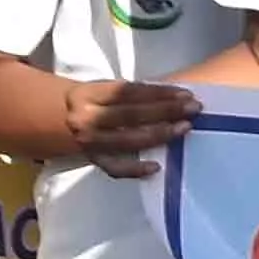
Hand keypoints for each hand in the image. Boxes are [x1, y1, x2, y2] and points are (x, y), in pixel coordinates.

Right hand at [63, 79, 199, 178]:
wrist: (65, 121)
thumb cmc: (97, 102)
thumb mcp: (106, 89)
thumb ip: (133, 94)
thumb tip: (176, 97)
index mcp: (87, 94)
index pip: (128, 92)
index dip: (159, 93)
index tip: (185, 94)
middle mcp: (84, 118)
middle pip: (130, 115)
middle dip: (166, 111)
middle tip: (193, 109)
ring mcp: (88, 142)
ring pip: (127, 140)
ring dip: (160, 134)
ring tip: (184, 128)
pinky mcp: (93, 161)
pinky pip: (116, 169)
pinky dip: (136, 169)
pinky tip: (157, 166)